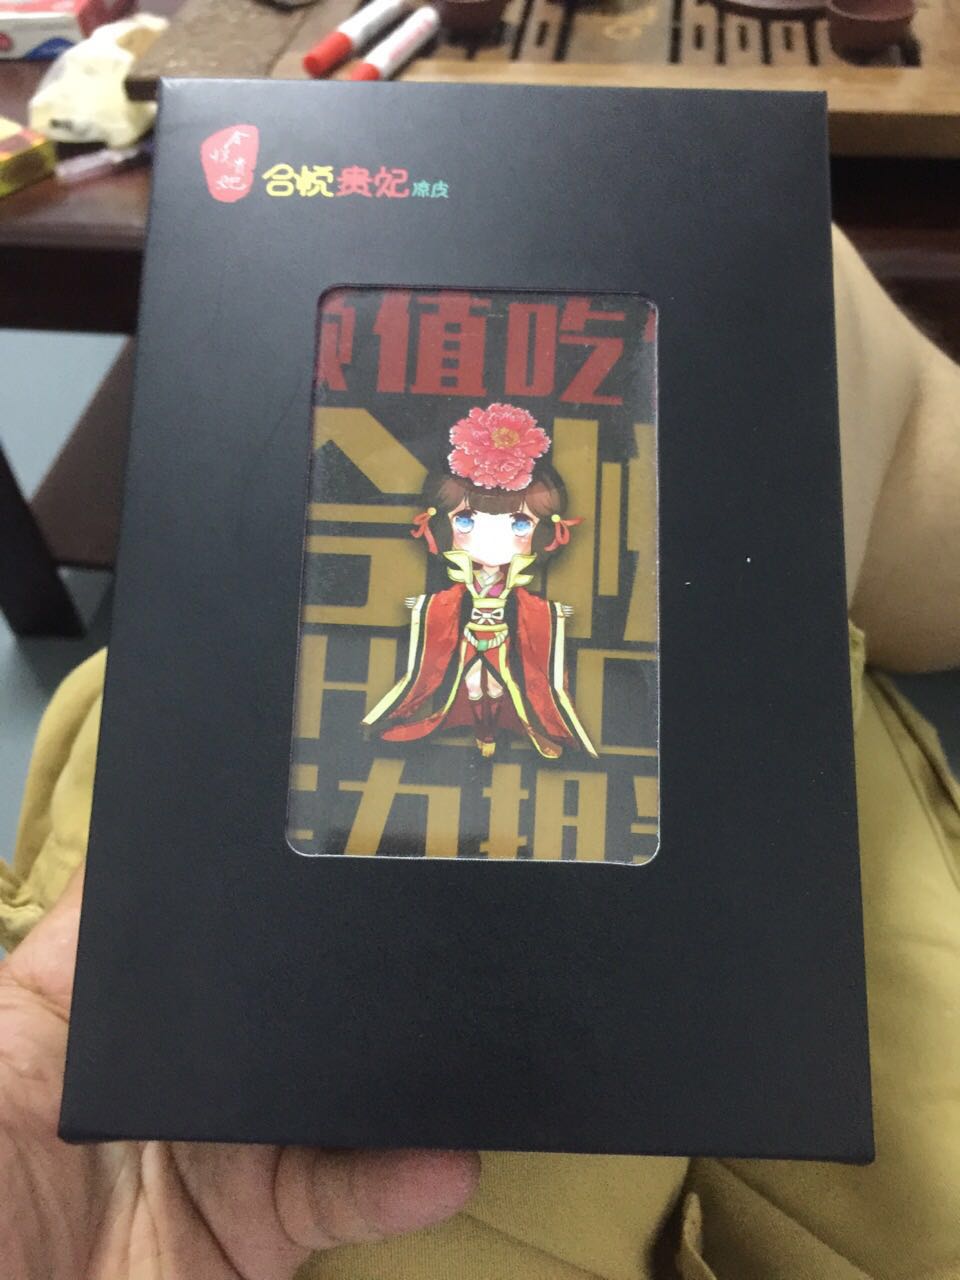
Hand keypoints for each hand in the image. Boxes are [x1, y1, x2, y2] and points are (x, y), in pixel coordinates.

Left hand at [0, 869, 478, 1278]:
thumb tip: (147, 830)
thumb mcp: (7, 1029)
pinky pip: (350, 1196)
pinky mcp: (270, 1227)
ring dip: (404, 1071)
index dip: (273, 886)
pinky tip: (445, 1160)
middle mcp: (196, 1065)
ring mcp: (238, 1147)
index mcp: (125, 1008)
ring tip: (465, 1039)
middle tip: (439, 917)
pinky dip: (403, 1181)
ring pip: (342, 1091)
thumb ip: (78, 942)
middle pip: (296, 1002)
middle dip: (364, 965)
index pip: (216, 931)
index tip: (346, 826)